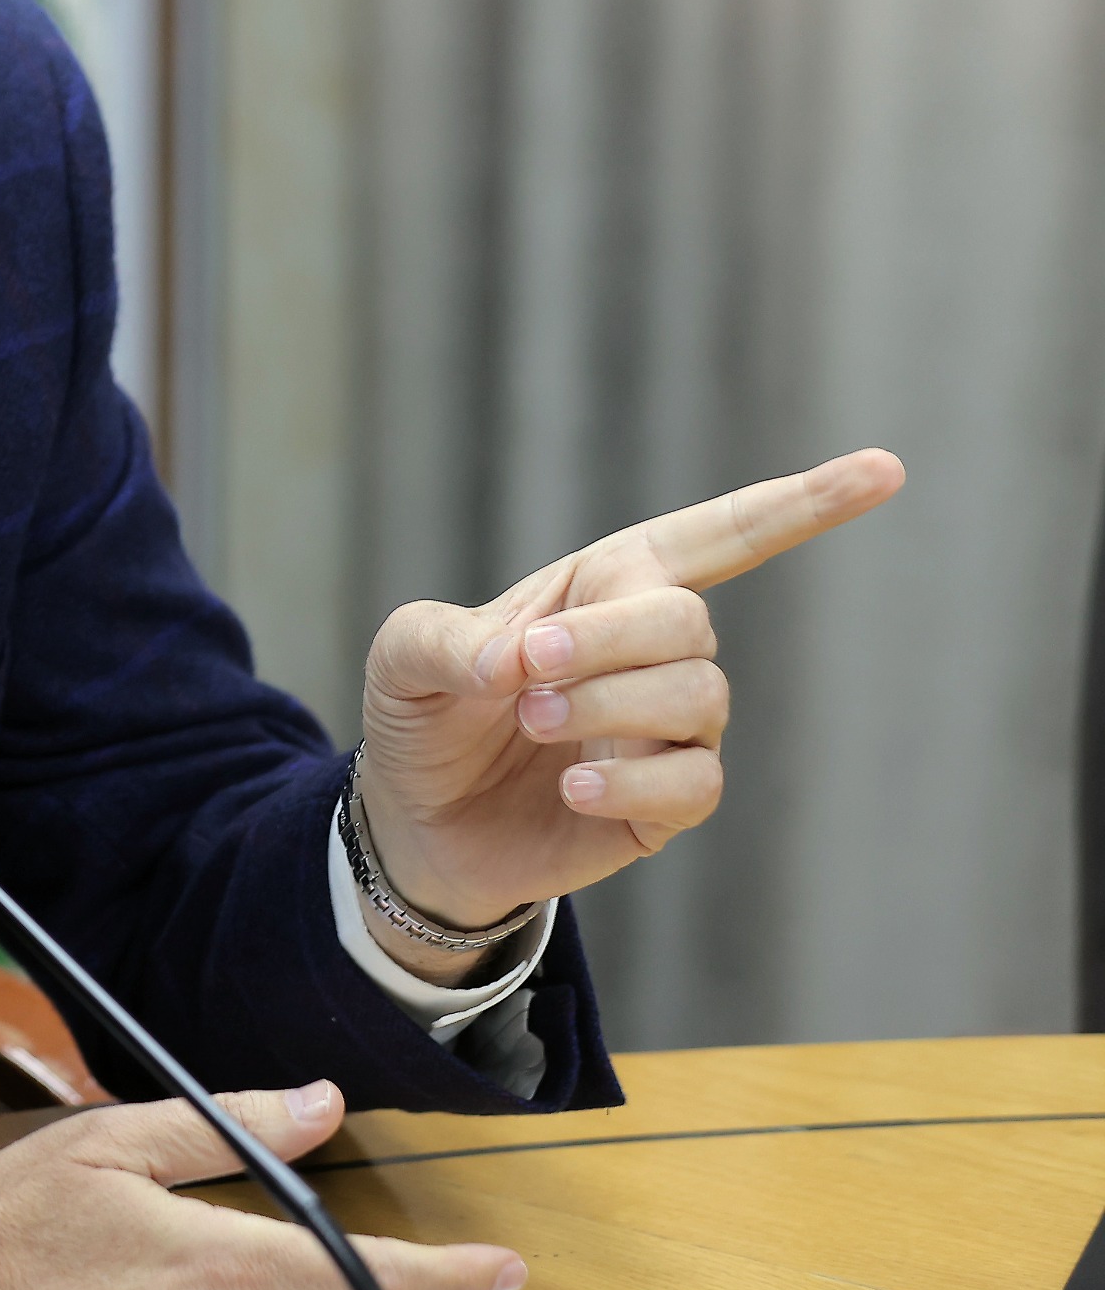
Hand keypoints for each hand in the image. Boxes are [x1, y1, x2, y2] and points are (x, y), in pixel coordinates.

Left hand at [355, 449, 905, 945]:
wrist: (411, 821)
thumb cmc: (420, 714)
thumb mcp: (403, 654)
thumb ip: (448, 639)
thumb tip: (518, 666)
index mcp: (605, 586)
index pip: (721, 535)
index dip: (802, 504)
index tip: (886, 469)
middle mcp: (651, 650)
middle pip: (688, 623)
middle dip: (607, 642)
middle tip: (525, 672)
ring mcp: (665, 730)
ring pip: (699, 698)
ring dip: (610, 706)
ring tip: (531, 722)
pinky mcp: (663, 807)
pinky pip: (693, 786)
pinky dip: (631, 782)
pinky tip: (571, 783)